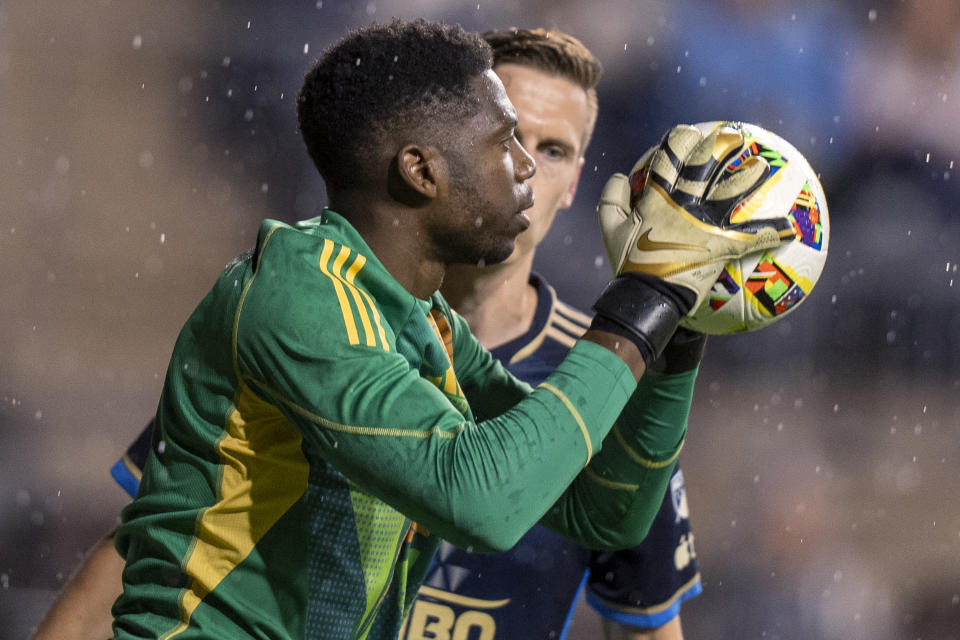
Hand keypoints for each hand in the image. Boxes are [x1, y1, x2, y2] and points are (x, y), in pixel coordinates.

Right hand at [598, 123, 795, 310]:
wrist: (647, 294)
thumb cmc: (627, 262)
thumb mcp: (609, 228)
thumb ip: (611, 198)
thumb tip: (620, 176)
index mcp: (657, 197)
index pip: (669, 157)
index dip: (679, 140)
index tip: (687, 132)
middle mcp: (684, 204)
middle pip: (703, 165)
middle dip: (718, 146)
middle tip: (732, 134)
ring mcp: (705, 224)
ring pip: (730, 192)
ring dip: (747, 177)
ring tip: (762, 166)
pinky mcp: (720, 246)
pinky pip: (750, 239)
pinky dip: (770, 234)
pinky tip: (791, 229)